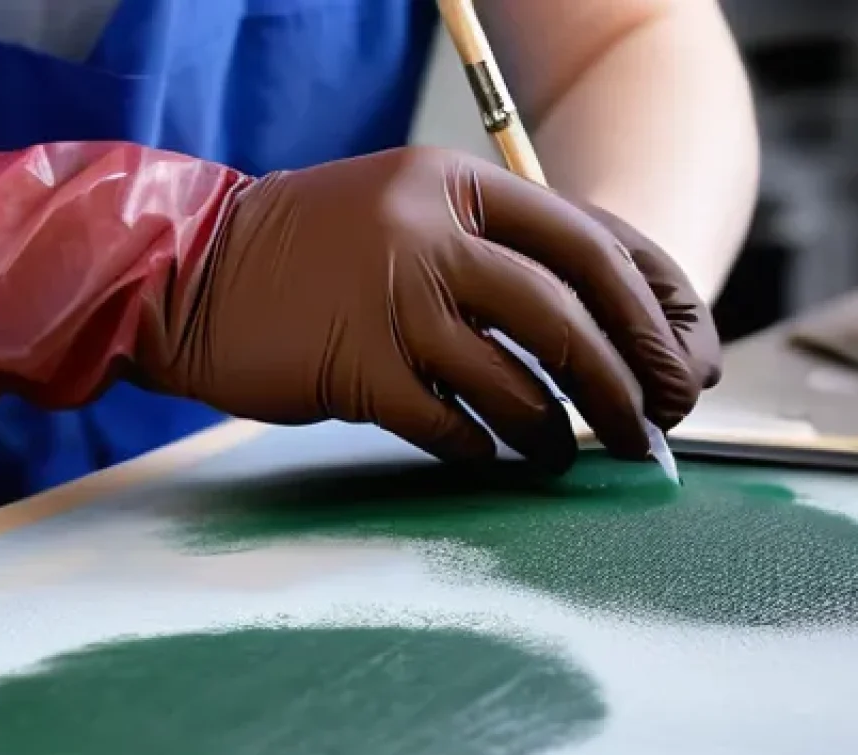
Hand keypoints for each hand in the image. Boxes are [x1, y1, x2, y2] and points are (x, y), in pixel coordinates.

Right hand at [0, 143, 719, 471]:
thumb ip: (486, 249)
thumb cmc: (303, 253)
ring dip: (558, 428)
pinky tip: (494, 459)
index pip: (589, 240)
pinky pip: (449, 425)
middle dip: (625, 377)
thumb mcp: (400, 212)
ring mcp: (392, 303)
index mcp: (454, 186)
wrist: (188, 273)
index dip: (649, 306)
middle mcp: (430, 234)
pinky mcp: (356, 371)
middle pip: (568, 313)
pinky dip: (483, 449)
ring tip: (571, 453)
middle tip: (653, 424)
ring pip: (516, 378)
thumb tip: (579, 319)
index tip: (676, 359)